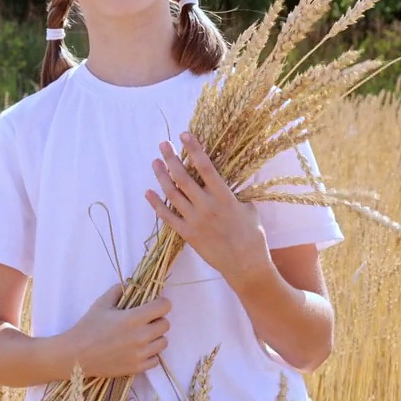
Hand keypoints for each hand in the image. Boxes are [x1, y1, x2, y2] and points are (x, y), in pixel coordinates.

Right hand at [62, 282, 170, 377]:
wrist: (77, 354)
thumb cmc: (88, 327)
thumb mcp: (101, 304)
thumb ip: (117, 291)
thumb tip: (130, 285)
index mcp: (133, 318)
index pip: (163, 307)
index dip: (161, 302)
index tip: (155, 303)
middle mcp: (141, 336)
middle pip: (166, 325)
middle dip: (158, 319)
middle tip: (146, 319)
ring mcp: (141, 354)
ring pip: (163, 342)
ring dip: (156, 336)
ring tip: (143, 335)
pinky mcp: (138, 367)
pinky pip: (156, 359)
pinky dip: (150, 353)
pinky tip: (139, 349)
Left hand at [144, 132, 273, 287]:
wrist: (246, 265)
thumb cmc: (252, 236)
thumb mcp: (249, 209)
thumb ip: (235, 194)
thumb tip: (226, 180)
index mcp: (225, 198)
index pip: (206, 168)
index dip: (194, 150)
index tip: (184, 135)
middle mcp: (207, 207)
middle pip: (184, 177)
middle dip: (171, 158)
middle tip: (163, 144)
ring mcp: (195, 221)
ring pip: (172, 194)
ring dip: (161, 176)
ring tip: (155, 162)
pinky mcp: (187, 234)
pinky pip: (167, 217)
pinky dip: (156, 204)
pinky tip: (148, 192)